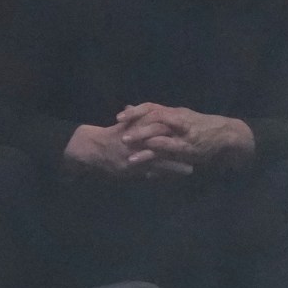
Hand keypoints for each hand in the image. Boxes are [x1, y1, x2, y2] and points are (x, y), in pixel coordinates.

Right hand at [63, 123, 190, 176]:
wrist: (89, 147)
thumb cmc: (111, 135)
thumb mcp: (125, 124)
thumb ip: (134, 116)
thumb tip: (134, 106)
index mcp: (140, 129)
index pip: (163, 130)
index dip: (179, 133)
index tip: (194, 134)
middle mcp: (139, 141)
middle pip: (165, 146)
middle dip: (181, 150)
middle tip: (198, 153)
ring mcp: (135, 156)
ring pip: (159, 161)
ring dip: (175, 166)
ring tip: (191, 169)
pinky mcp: (131, 168)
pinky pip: (148, 173)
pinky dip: (160, 176)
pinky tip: (172, 180)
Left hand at [117, 103, 255, 169]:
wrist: (227, 135)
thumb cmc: (200, 127)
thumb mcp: (179, 117)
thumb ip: (156, 114)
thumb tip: (129, 107)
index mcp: (175, 112)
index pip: (152, 107)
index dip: (135, 112)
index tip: (118, 117)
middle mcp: (179, 119)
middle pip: (155, 119)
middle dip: (137, 127)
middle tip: (121, 136)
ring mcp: (185, 133)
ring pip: (162, 134)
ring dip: (144, 142)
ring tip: (128, 153)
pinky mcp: (190, 147)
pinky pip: (171, 150)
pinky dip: (158, 155)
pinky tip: (147, 164)